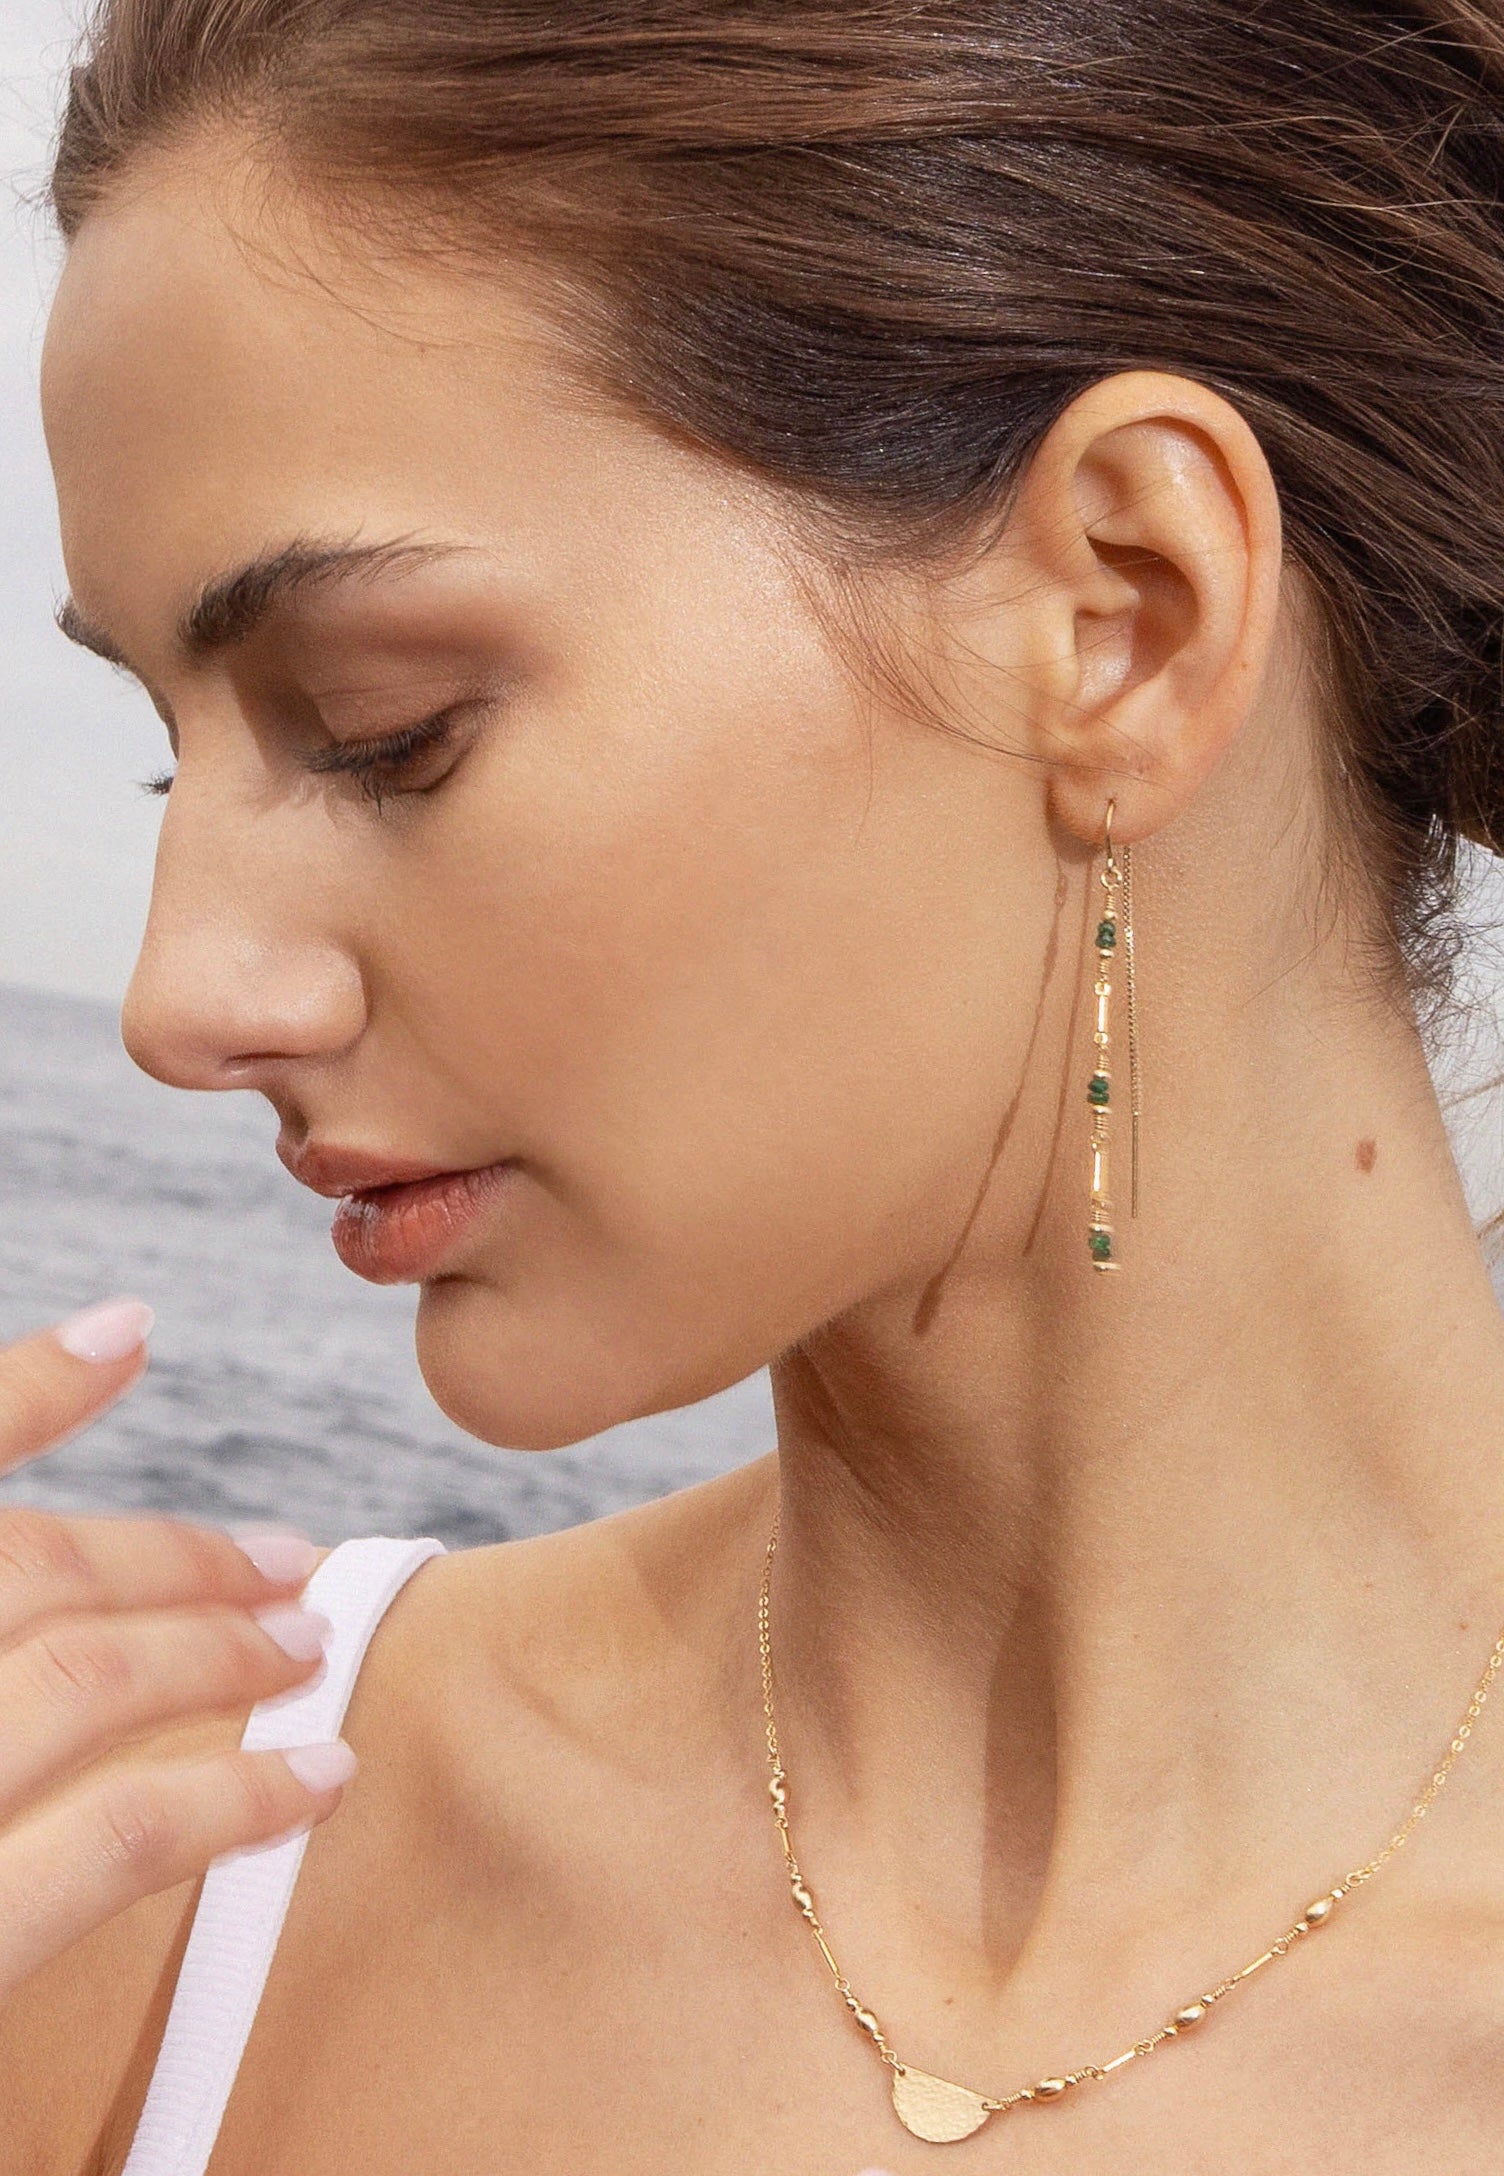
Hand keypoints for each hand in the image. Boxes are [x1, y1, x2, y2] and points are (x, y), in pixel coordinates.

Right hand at [0, 1298, 354, 2001]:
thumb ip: (6, 1633)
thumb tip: (81, 1485)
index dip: (26, 1391)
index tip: (128, 1335)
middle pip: (31, 1571)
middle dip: (172, 1555)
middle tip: (285, 1561)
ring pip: (84, 1674)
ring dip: (217, 1646)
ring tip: (306, 1647)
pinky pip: (115, 1830)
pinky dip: (232, 1795)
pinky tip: (311, 1785)